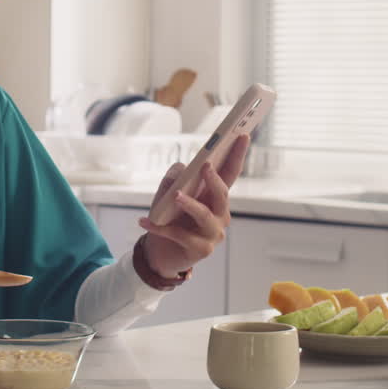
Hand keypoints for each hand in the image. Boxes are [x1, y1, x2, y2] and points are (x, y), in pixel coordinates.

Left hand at [137, 134, 250, 278]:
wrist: (160, 253)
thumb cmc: (168, 219)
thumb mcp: (167, 195)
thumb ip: (175, 178)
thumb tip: (182, 169)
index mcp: (215, 197)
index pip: (230, 173)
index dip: (237, 155)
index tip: (242, 135)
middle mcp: (220, 215)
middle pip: (222, 194)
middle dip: (214, 180)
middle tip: (205, 166)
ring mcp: (213, 233)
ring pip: (205, 215)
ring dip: (190, 204)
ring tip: (176, 196)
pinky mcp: (201, 249)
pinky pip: (180, 234)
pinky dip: (161, 228)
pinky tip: (145, 221)